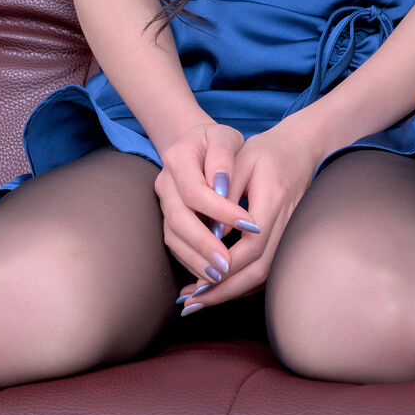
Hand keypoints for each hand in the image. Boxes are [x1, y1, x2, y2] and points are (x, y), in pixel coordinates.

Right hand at [154, 119, 255, 281]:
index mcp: (178, 157)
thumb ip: (223, 157)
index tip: (250, 225)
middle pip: (178, 219)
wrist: (199, 146)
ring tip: (220, 276)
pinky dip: (192, 261)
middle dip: (203, 244)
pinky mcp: (168, 218)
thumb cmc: (219, 143)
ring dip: (196, 259)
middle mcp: (165, 182)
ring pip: (173, 236)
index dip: (221, 211)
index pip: (195, 191)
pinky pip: (175, 244)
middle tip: (228, 264)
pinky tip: (210, 273)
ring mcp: (164, 202)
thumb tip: (222, 187)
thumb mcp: (225, 138)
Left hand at [173, 115, 324, 311]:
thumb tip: (209, 232)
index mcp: (274, 200)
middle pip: (258, 271)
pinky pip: (266, 270)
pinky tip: (219, 288)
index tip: (196, 280)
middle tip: (192, 304)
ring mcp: (290, 234)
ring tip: (199, 302)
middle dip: (224, 291)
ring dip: (231, 292)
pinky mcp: (286, 239)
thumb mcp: (242, 160)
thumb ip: (224, 192)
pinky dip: (242, 284)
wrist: (302, 148)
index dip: (224, 266)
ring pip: (264, 276)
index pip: (251, 246)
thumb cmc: (267, 152)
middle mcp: (287, 223)